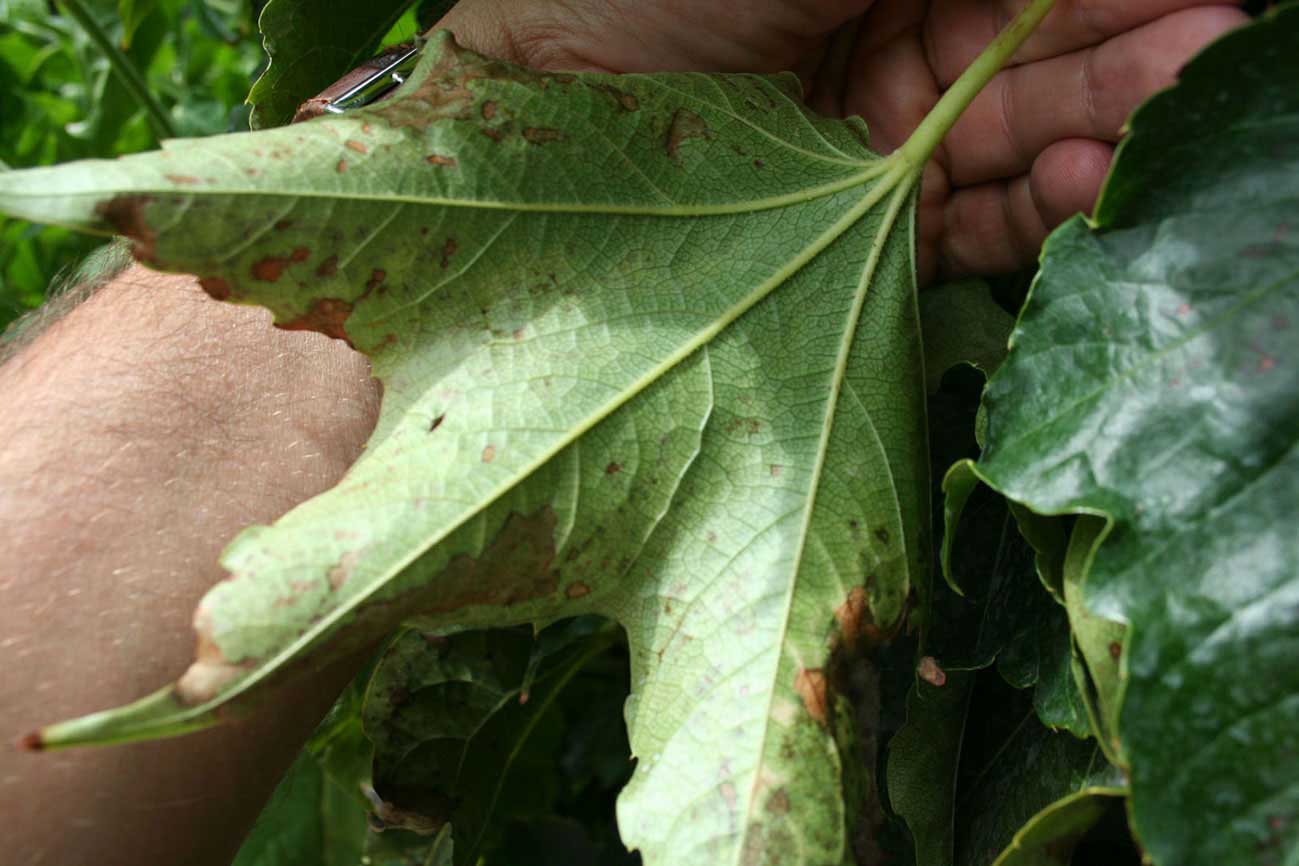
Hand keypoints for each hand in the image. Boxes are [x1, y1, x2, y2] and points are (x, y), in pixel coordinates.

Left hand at [441, 0, 1246, 283]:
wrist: (526, 105)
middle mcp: (872, 54)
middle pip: (1027, 59)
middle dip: (1118, 55)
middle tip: (1205, 46)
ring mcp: (860, 152)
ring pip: (1004, 144)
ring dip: (1090, 133)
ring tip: (1157, 122)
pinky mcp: (841, 241)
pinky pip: (955, 231)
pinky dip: (1025, 215)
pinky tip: (1084, 187)